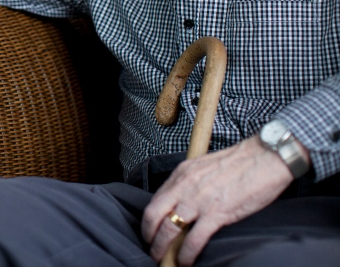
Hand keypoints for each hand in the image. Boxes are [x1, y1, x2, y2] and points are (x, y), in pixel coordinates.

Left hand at [142, 137, 295, 265]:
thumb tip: (183, 200)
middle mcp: (185, 186)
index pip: (155, 199)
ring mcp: (199, 200)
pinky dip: (187, 254)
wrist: (265, 158)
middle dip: (149, 235)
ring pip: (169, 229)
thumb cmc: (240, 163)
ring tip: (163, 259)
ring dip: (162, 248)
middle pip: (154, 214)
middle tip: (151, 249)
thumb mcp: (204, 166)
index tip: (150, 231)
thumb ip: (190, 182)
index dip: (149, 219)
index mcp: (182, 173)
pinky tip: (186, 261)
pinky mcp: (217, 213)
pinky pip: (194, 239)